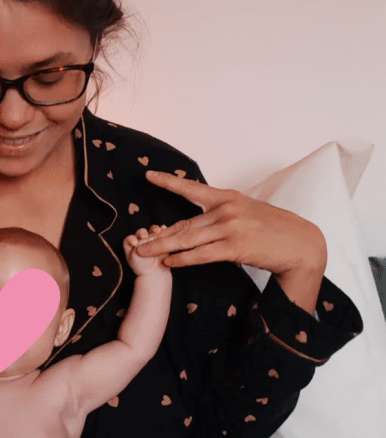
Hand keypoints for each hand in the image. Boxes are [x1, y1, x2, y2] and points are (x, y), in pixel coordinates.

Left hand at [124, 225, 170, 276]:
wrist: (155, 273)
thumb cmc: (142, 267)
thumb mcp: (135, 257)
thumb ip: (139, 246)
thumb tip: (148, 236)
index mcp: (130, 245)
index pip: (129, 239)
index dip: (131, 239)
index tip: (134, 243)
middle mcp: (140, 240)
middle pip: (141, 233)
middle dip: (143, 233)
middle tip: (144, 236)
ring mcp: (151, 239)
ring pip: (152, 231)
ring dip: (154, 229)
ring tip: (157, 231)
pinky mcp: (161, 239)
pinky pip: (162, 232)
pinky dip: (164, 229)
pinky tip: (164, 229)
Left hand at [135, 170, 325, 273]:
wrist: (300, 244)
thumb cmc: (274, 230)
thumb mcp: (248, 213)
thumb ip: (224, 214)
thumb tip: (202, 222)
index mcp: (228, 198)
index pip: (192, 188)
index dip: (169, 182)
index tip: (149, 175)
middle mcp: (226, 209)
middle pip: (183, 223)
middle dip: (157, 234)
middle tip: (136, 241)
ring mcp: (230, 228)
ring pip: (187, 239)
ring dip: (162, 248)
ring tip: (143, 253)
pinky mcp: (234, 247)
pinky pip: (201, 254)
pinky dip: (182, 259)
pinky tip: (168, 262)